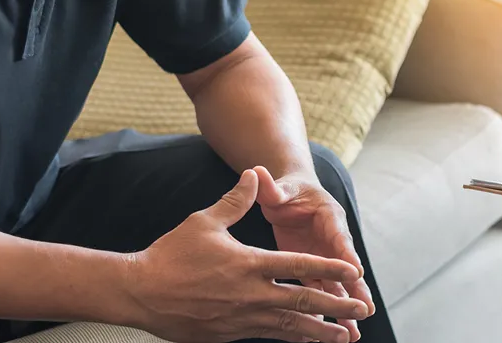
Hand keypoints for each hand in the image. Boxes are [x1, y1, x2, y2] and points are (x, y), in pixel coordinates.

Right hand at [124, 170, 369, 342]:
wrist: (139, 292)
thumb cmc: (171, 254)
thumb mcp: (205, 222)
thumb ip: (235, 201)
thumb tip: (253, 174)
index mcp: (250, 264)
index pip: (300, 266)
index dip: (331, 269)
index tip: (355, 273)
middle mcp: (252, 294)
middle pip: (304, 301)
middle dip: (337, 306)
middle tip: (362, 309)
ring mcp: (242, 317)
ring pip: (291, 326)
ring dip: (321, 332)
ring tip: (346, 336)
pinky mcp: (230, 333)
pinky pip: (269, 336)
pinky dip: (292, 338)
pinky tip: (307, 341)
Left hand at [253, 167, 373, 341]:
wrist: (290, 194)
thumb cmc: (287, 189)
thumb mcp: (281, 188)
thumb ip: (272, 186)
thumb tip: (257, 172)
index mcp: (329, 217)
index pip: (339, 237)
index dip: (347, 255)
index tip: (355, 273)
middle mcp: (332, 239)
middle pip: (346, 268)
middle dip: (356, 290)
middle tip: (365, 311)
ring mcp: (324, 257)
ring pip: (337, 285)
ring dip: (344, 308)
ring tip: (353, 333)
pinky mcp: (313, 268)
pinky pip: (322, 291)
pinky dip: (327, 310)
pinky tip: (329, 331)